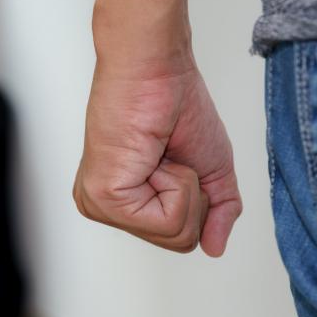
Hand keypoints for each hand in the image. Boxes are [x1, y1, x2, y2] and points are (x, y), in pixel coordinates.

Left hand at [73, 61, 241, 256]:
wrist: (157, 69)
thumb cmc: (176, 107)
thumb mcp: (210, 170)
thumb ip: (216, 212)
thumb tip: (215, 248)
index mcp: (120, 202)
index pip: (178, 236)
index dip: (196, 198)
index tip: (175, 158)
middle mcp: (103, 208)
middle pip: (178, 241)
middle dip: (191, 194)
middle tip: (168, 156)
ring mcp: (100, 205)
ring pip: (175, 234)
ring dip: (184, 186)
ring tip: (158, 155)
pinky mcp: (104, 198)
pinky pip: (168, 219)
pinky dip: (177, 183)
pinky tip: (153, 157)